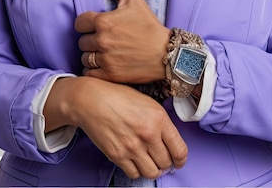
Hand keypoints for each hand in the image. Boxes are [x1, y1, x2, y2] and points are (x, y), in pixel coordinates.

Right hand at [45, 77, 187, 179]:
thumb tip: (169, 140)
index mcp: (158, 118)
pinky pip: (134, 174)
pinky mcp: (118, 155)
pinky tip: (135, 160)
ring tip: (149, 161)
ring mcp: (133, 147)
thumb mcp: (146, 102)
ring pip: (152, 172)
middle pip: (166, 163)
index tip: (178, 160)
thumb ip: (160, 121)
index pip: (179, 150)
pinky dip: (136, 170)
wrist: (91, 99)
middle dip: (166, 163)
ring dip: (152, 169)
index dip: (180, 159)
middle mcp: (148, 134)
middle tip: (161, 158)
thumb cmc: (117, 96)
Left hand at [75, 0, 169, 83]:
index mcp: (104, 22)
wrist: (166, 54)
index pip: (79, 22)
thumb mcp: (135, 1)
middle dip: (90, 39)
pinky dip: (93, 70)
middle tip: (102, 39)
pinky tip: (102, 65)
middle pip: (82, 41)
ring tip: (103, 53)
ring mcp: (105, 59)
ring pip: (84, 57)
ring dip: (91, 55)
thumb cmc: (150, 26)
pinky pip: (89, 73)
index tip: (94, 25)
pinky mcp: (109, 75)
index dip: (86, 23)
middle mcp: (101, 40)